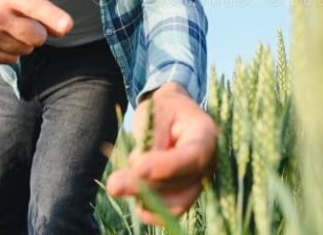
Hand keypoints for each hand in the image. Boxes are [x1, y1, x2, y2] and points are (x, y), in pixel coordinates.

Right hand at [0, 0, 72, 62]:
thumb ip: (45, 10)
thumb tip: (64, 31)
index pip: (36, 8)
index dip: (53, 18)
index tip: (67, 26)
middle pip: (37, 37)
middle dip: (39, 34)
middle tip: (26, 23)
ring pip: (26, 51)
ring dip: (23, 43)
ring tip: (8, 28)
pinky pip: (12, 60)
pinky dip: (11, 51)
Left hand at [106, 82, 217, 224]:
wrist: (172, 116)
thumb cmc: (163, 111)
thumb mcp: (156, 113)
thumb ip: (152, 140)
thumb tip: (139, 170)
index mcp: (206, 135)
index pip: (193, 156)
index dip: (167, 167)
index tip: (138, 168)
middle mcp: (209, 163)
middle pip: (183, 183)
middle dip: (146, 187)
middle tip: (114, 184)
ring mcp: (199, 182)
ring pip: (176, 204)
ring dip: (144, 199)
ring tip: (118, 184)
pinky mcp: (185, 195)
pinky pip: (169, 212)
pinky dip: (147, 208)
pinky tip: (129, 194)